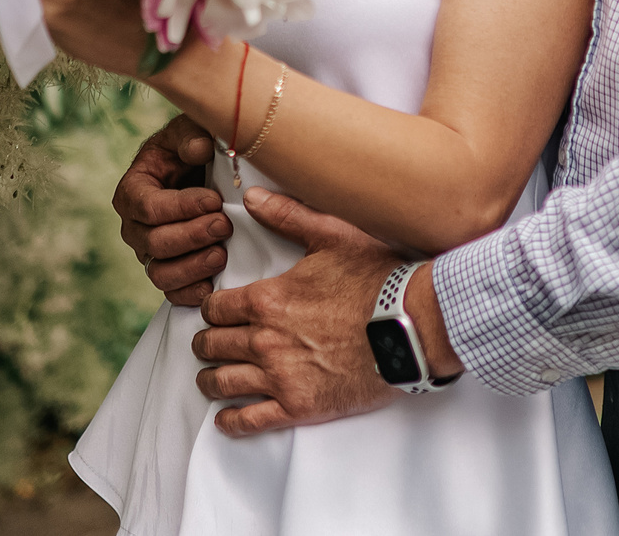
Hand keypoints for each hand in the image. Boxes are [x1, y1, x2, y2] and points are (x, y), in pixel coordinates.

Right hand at [113, 116, 231, 306]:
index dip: (181, 207)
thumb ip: (190, 136)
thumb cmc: (191, 149)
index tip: (214, 200)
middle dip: (192, 235)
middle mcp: (134, 226)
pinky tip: (213, 285)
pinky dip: (190, 293)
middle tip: (224, 224)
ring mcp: (149, 253)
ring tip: (221, 254)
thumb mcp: (189, 132)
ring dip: (192, 266)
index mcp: (133, 190)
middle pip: (155, 242)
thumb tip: (198, 150)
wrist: (201, 172)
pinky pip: (172, 293)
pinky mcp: (167, 271)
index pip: (148, 207)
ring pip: (161, 272)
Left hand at [190, 189, 402, 436]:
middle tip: (210, 344)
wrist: (411, 325)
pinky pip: (251, 421)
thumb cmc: (376, 279)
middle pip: (212, 345)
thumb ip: (287, 216)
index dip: (211, 309)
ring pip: (222, 382)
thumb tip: (252, 197)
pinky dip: (232, 421)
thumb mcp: (332, 236)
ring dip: (211, 379)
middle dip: (207, 342)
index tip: (216, 313)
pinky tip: (227, 418)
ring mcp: (280, 376)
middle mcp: (264, 339)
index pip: (214, 308)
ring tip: (212, 378)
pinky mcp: (299, 406)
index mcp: (267, 299)